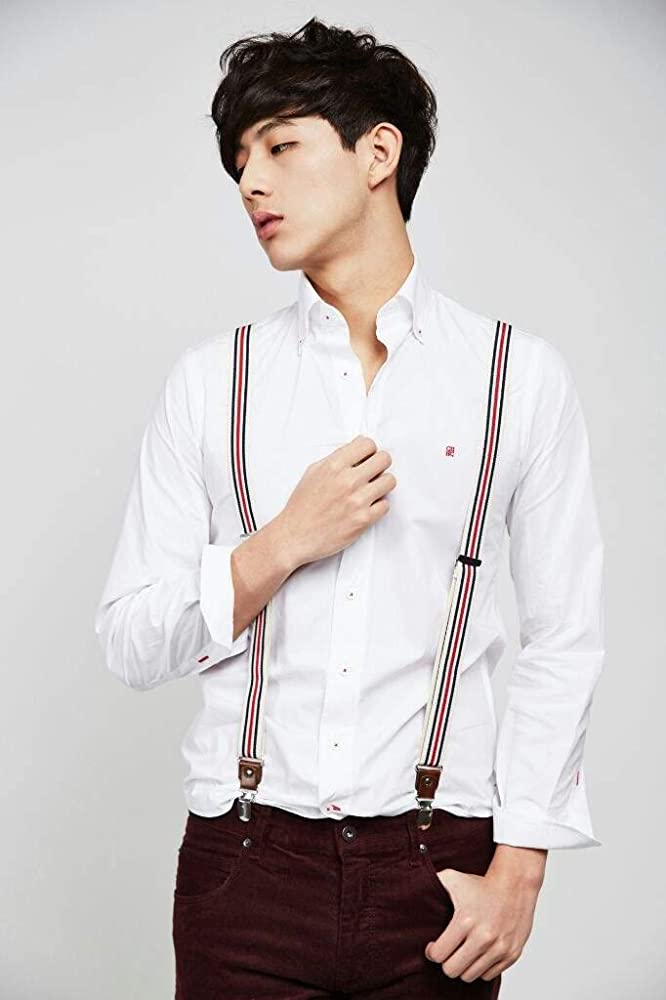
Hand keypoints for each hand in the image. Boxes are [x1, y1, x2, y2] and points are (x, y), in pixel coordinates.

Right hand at [277, 435, 395, 566]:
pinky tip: (366, 507)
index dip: (369, 450)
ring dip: (382, 485)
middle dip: (379, 464)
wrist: (295, 536)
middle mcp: (347, 481)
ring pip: (390, 481)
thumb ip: (336, 458)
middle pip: (384, 459)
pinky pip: (386, 505)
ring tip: (370, 490)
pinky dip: (378, 506)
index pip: (368, 444)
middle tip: (373, 473)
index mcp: (334, 466)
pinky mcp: (363, 520)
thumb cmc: (302, 507)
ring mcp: (357, 501)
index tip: (367, 457)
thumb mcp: (313, 472)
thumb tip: (355, 447)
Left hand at [424, 866, 540, 982]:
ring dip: (464, 966)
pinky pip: (489, 975)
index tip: (433, 947)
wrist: (514, 885)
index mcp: (465, 920)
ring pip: (470, 976)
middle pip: (452, 970)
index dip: (432, 952)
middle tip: (447, 952)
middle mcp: (483, 937)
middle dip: (446, 963)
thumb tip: (409, 891)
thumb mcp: (452, 878)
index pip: (439, 955)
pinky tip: (479, 952)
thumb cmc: (481, 884)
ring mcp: (499, 948)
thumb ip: (431, 884)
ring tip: (463, 951)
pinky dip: (481, 967)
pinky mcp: (511, 954)